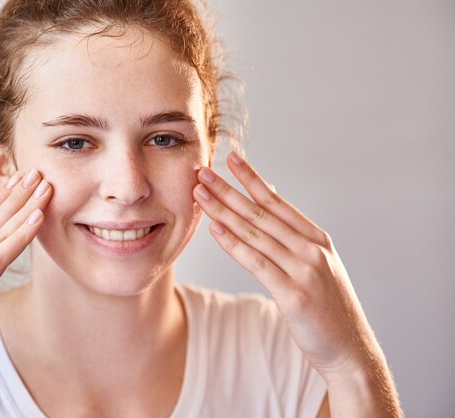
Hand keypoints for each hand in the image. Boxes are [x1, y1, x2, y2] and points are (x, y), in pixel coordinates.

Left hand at [192, 152, 382, 381]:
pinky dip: (234, 244)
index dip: (252, 178)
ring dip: (223, 211)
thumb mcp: (317, 266)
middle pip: (262, 212)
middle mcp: (311, 249)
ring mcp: (304, 270)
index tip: (232, 157)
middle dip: (229, 189)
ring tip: (200, 193)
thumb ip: (294, 238)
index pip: (277, 201)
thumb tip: (272, 204)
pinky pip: (257, 263)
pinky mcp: (294, 294)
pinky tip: (215, 229)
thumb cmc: (328, 308)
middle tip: (204, 170)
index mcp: (317, 239)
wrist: (350, 349)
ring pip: (255, 233)